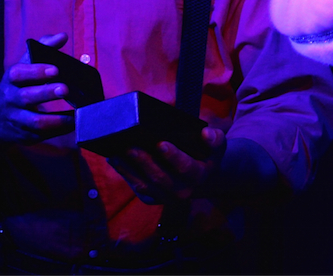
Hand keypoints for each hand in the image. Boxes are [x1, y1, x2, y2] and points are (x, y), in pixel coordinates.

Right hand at [0, 33, 72, 185]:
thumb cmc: (17, 85)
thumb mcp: (24, 65)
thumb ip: (43, 48)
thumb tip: (62, 36)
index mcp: (11, 80)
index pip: (19, 74)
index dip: (36, 71)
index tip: (55, 69)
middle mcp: (11, 100)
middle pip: (26, 97)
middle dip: (46, 93)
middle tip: (65, 89)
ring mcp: (17, 120)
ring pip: (34, 122)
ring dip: (55, 119)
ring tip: (75, 114)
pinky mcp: (24, 136)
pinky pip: (41, 136)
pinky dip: (57, 132)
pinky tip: (73, 125)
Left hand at [108, 127, 225, 205]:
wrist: (202, 178)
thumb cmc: (206, 155)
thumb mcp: (217, 145)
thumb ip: (215, 138)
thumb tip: (205, 133)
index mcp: (198, 176)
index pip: (185, 167)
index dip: (173, 156)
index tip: (161, 144)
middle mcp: (182, 191)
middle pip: (160, 177)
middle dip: (144, 162)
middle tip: (130, 146)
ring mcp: (165, 197)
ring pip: (144, 185)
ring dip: (129, 170)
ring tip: (116, 154)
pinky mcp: (153, 199)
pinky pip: (137, 188)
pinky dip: (126, 175)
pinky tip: (116, 161)